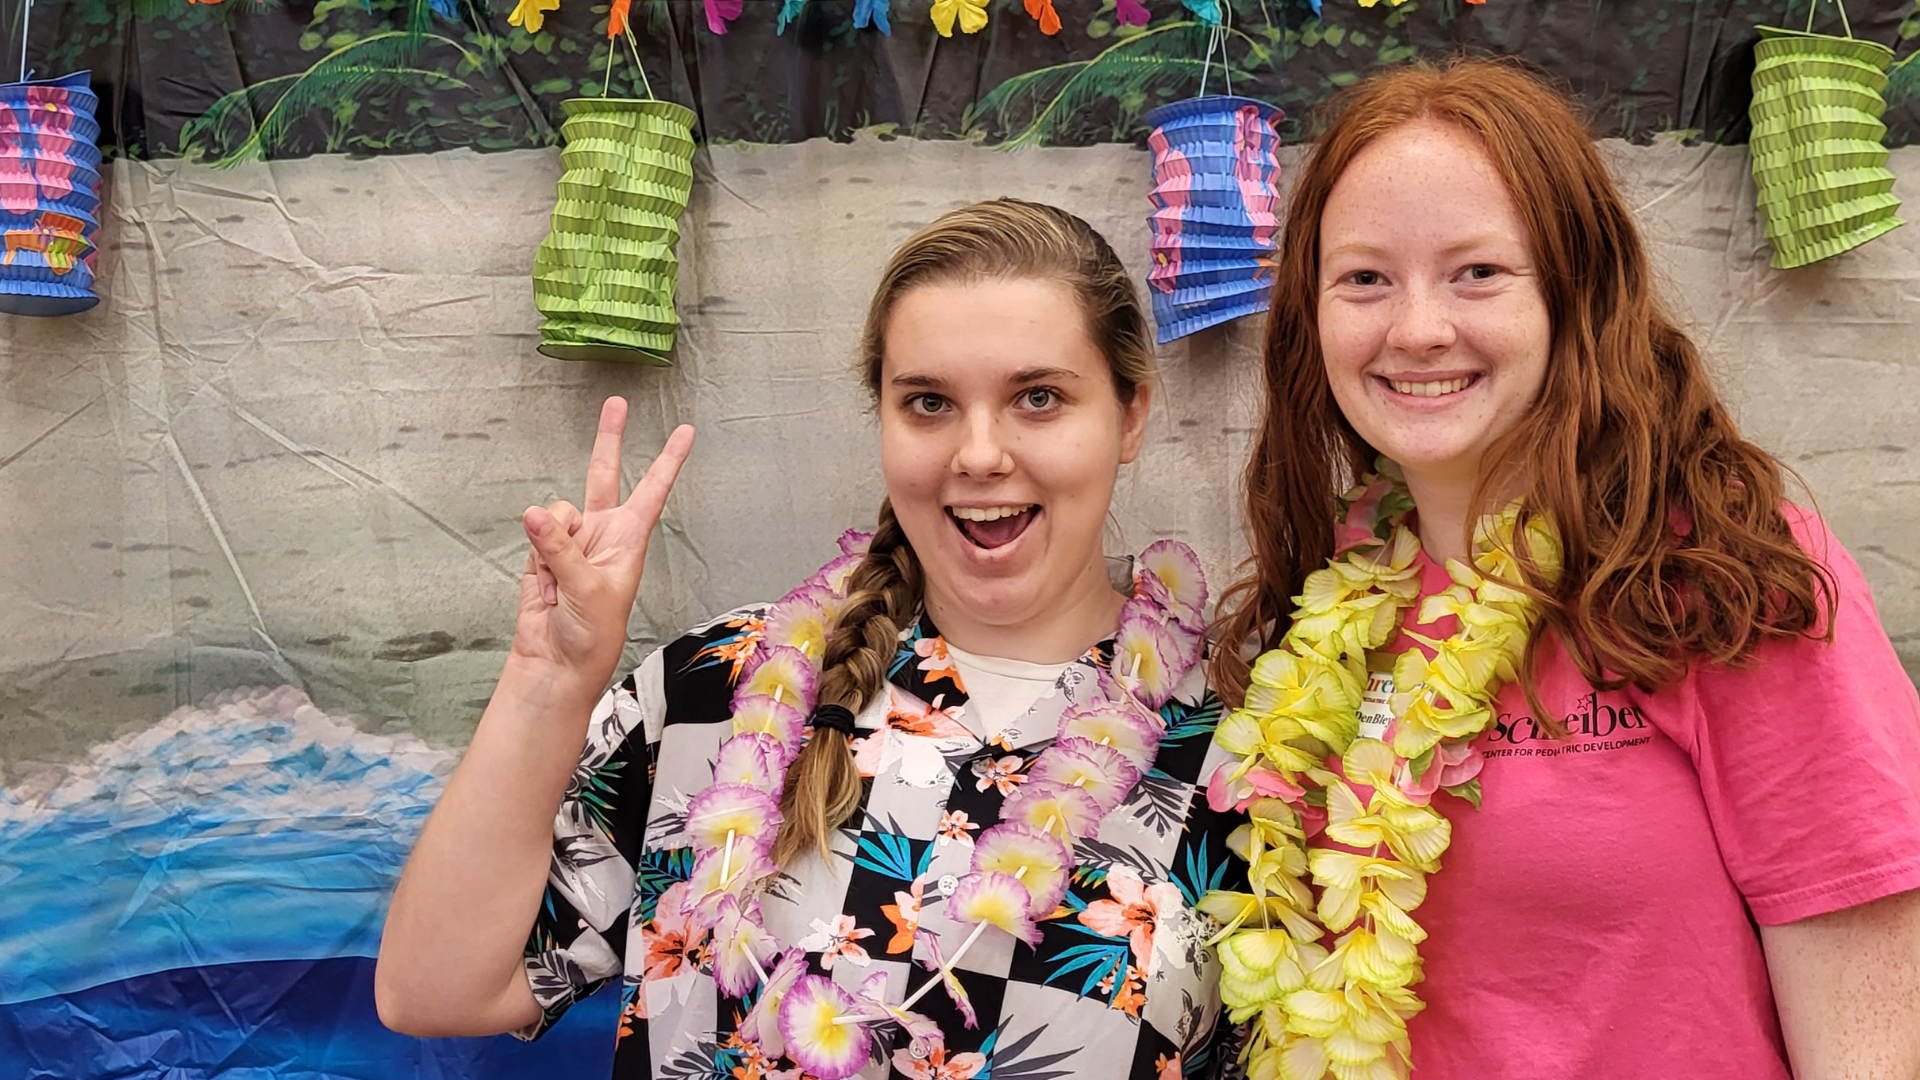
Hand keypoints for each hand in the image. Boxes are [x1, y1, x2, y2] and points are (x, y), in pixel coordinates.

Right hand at [513, 397, 694, 689]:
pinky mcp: (543, 550)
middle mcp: (604, 533)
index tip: (686, 432)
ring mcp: (572, 539)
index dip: (668, 460)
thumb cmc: (592, 634)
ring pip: (557, 511)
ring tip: (561, 577)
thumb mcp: (587, 589)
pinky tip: (545, 581)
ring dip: (553, 540)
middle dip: (608, 439)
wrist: (558, 660)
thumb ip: (560, 549)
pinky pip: (536, 532)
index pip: (652, 490)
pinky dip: (537, 554)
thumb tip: (536, 515)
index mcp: (629, 539)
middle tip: (616, 404)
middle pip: (604, 475)